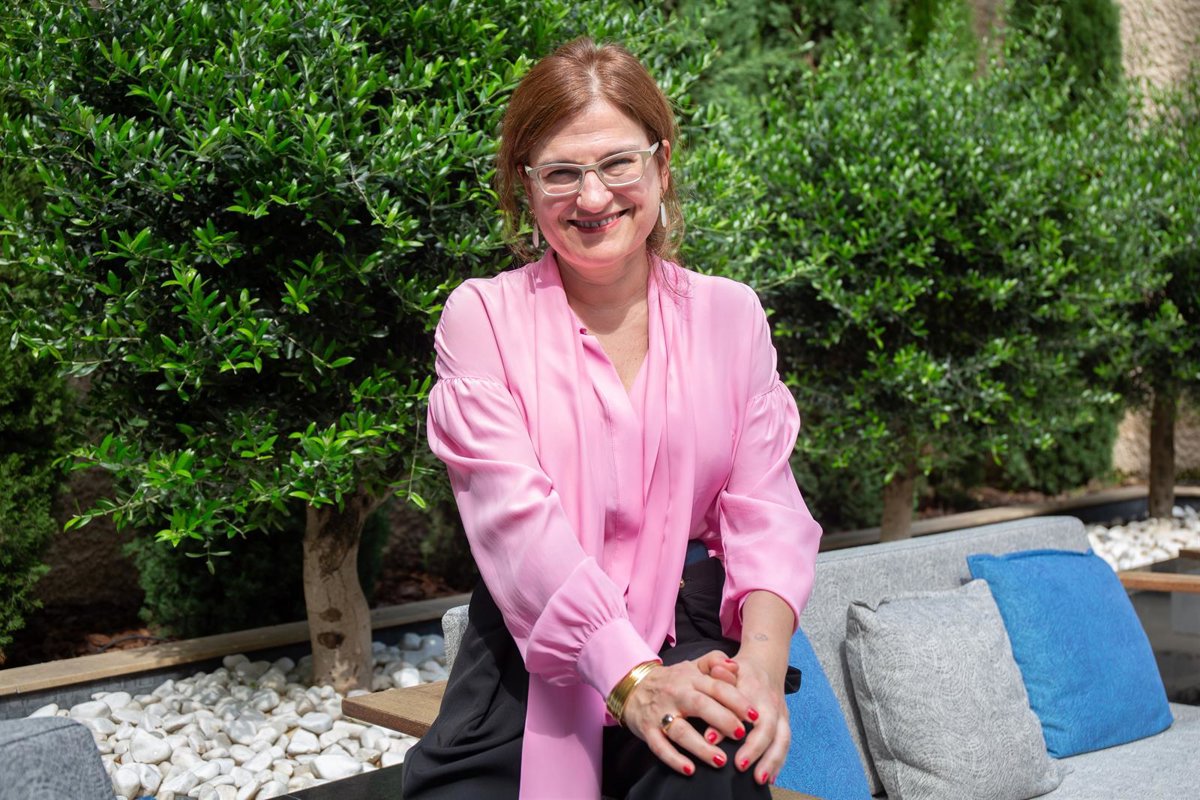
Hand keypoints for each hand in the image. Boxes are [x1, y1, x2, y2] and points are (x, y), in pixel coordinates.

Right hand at [619, 651, 754, 775]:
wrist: (632, 686)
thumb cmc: (671, 680)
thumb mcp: (692, 666)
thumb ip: (714, 662)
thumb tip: (735, 666)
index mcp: (690, 679)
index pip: (716, 687)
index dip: (737, 700)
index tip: (754, 716)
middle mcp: (676, 694)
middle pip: (700, 705)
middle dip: (722, 720)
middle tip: (741, 734)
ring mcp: (660, 714)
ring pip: (681, 731)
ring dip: (701, 746)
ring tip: (721, 760)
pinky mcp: (647, 730)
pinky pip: (660, 747)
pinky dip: (674, 759)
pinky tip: (690, 769)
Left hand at [700, 653, 788, 785]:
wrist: (765, 661)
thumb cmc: (740, 670)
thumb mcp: (724, 671)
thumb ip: (716, 690)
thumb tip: (710, 713)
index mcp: (756, 690)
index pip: (749, 710)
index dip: (734, 724)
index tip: (713, 741)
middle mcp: (772, 703)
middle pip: (771, 729)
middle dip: (757, 751)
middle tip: (740, 767)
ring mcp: (782, 714)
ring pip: (783, 740)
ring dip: (772, 762)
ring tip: (759, 780)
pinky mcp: (785, 722)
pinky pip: (785, 744)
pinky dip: (779, 762)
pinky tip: (770, 777)